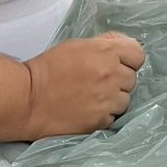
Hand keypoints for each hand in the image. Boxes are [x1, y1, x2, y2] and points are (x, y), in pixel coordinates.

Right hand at [24, 32, 144, 137]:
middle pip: (132, 78)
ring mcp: (107, 100)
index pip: (138, 54)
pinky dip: (105, 114)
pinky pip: (113, 117)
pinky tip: (89, 110)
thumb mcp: (78, 45)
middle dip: (120, 79)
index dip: (129, 59)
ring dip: (114, 99)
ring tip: (94, 98)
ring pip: (125, 100)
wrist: (28, 99)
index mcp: (106, 52)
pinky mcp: (100, 121)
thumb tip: (122, 46)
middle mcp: (111, 75)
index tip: (118, 63)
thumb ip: (104, 45)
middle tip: (100, 82)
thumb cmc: (49, 68)